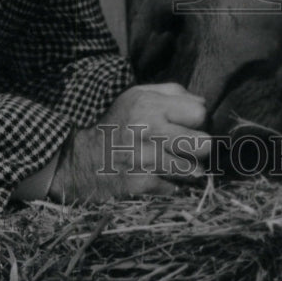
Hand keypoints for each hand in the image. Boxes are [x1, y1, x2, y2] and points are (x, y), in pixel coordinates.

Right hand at [48, 83, 210, 202]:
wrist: (78, 158)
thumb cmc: (115, 123)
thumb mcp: (137, 95)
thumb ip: (172, 93)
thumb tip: (203, 102)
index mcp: (149, 105)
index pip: (200, 113)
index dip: (198, 121)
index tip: (190, 126)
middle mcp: (148, 129)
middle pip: (203, 143)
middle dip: (201, 148)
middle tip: (193, 149)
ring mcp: (144, 158)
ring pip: (193, 170)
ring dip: (189, 170)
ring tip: (180, 165)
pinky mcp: (139, 184)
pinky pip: (173, 188)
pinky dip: (169, 185)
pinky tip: (159, 178)